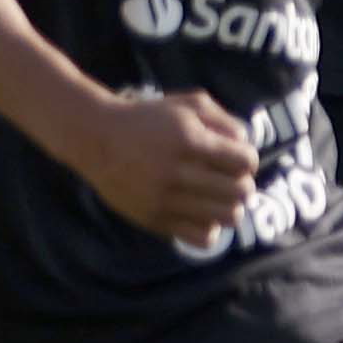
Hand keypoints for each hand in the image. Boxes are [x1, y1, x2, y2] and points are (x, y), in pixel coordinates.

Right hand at [82, 86, 259, 246]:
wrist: (94, 137)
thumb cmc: (149, 118)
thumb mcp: (189, 104)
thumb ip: (226, 121)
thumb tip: (248, 148)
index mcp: (188, 141)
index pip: (245, 161)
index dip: (248, 160)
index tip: (236, 159)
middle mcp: (176, 172)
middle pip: (241, 192)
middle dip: (242, 185)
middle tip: (229, 180)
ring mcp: (163, 199)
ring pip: (227, 218)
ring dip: (231, 208)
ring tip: (218, 198)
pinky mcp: (153, 219)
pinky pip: (202, 238)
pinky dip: (210, 228)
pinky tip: (200, 213)